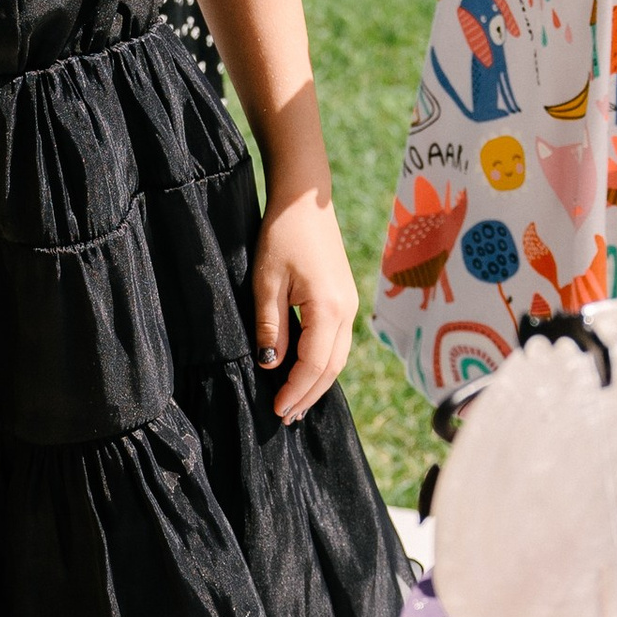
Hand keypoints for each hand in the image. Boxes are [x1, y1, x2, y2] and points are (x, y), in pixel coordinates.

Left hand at [253, 185, 356, 423]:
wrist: (306, 199)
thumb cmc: (283, 234)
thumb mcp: (266, 281)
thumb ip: (270, 325)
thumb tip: (270, 364)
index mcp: (329, 308)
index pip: (314, 364)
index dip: (296, 390)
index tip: (277, 409)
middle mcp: (347, 310)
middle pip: (332, 367)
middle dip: (309, 394)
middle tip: (286, 417)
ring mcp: (350, 304)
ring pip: (338, 356)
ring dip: (317, 382)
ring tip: (296, 403)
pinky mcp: (345, 298)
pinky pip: (338, 341)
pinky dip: (323, 363)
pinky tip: (306, 371)